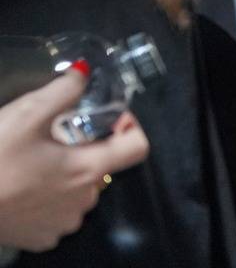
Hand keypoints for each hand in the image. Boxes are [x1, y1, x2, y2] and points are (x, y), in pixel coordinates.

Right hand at [0, 70, 151, 251]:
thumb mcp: (25, 115)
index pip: (137, 147)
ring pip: (79, 192)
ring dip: (66, 177)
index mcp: (87, 169)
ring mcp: (64, 223)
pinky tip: (24, 191)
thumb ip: (62, 90)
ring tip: (33, 166)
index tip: (109, 118)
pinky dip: (48, 202)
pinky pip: (58, 214)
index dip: (129, 126)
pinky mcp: (42, 238)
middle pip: (102, 168)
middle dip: (84, 150)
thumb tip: (84, 71)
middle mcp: (84, 200)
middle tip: (52, 140)